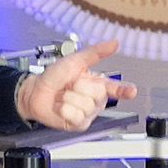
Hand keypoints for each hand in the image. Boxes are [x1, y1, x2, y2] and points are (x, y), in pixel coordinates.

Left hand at [15, 39, 139, 130]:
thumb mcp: (75, 61)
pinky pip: (76, 116)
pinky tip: (61, 107)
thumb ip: (95, 52)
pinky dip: (64, 109)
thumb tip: (114, 43)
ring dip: (69, 98)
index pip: (115, 88)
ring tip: (63, 96)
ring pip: (85, 106)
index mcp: (98, 84)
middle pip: (97, 95)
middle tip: (70, 85)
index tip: (132, 91)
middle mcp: (95, 100)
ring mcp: (88, 113)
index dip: (124, 90)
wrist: (35, 91)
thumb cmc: (55, 76)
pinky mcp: (79, 124)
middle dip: (79, 87)